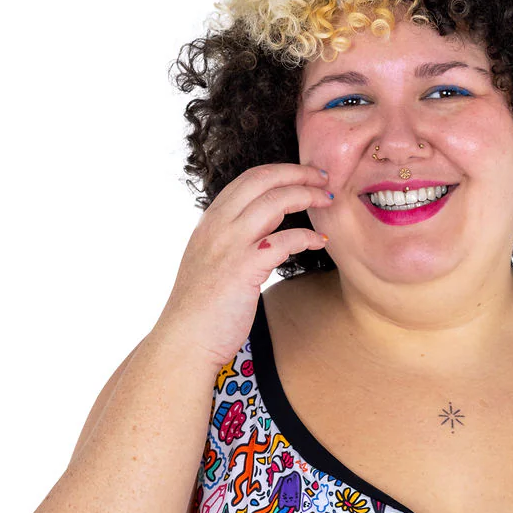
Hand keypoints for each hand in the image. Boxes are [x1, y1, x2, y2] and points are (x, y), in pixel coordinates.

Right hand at [152, 163, 332, 371]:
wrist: (185, 340)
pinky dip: (307, 236)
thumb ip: (229, 241)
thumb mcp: (210, 261)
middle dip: (298, 173)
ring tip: (327, 201)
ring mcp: (229, 245)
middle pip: (263, 180)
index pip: (248, 179)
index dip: (281, 172)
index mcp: (210, 221)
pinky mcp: (244, 268)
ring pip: (275, 202)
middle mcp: (217, 226)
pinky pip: (284, 240)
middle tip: (324, 177)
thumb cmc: (202, 308)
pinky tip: (319, 241)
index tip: (305, 175)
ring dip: (307, 196)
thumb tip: (257, 234)